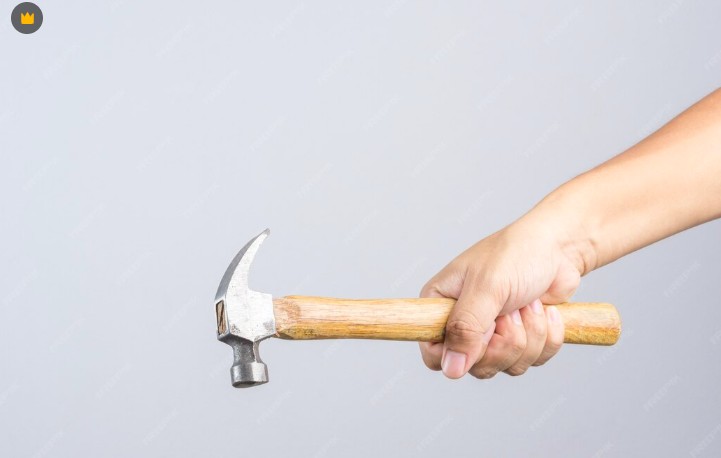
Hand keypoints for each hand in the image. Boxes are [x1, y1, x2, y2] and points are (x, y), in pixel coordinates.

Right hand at [419, 219, 583, 378]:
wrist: (558, 248)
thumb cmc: (516, 254)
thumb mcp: (487, 288)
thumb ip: (466, 328)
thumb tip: (450, 369)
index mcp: (441, 306)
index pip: (434, 354)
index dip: (459, 353)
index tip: (484, 331)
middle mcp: (463, 324)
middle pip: (476, 366)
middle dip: (505, 340)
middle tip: (511, 310)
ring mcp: (493, 335)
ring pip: (507, 366)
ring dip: (530, 334)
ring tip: (529, 303)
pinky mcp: (520, 340)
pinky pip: (533, 361)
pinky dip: (547, 337)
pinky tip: (545, 310)